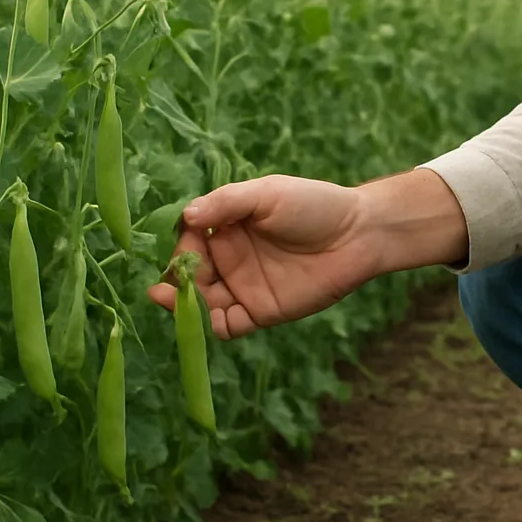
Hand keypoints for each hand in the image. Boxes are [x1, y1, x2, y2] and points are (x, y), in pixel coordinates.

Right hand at [147, 175, 375, 338]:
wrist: (358, 234)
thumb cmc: (313, 205)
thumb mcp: (266, 194)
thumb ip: (226, 203)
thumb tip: (187, 216)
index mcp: (227, 227)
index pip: (190, 241)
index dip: (182, 248)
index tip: (183, 251)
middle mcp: (231, 259)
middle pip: (191, 276)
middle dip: (175, 282)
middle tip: (163, 288)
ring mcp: (245, 287)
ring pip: (204, 303)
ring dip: (186, 307)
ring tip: (170, 302)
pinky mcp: (262, 311)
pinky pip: (230, 325)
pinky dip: (214, 327)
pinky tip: (208, 320)